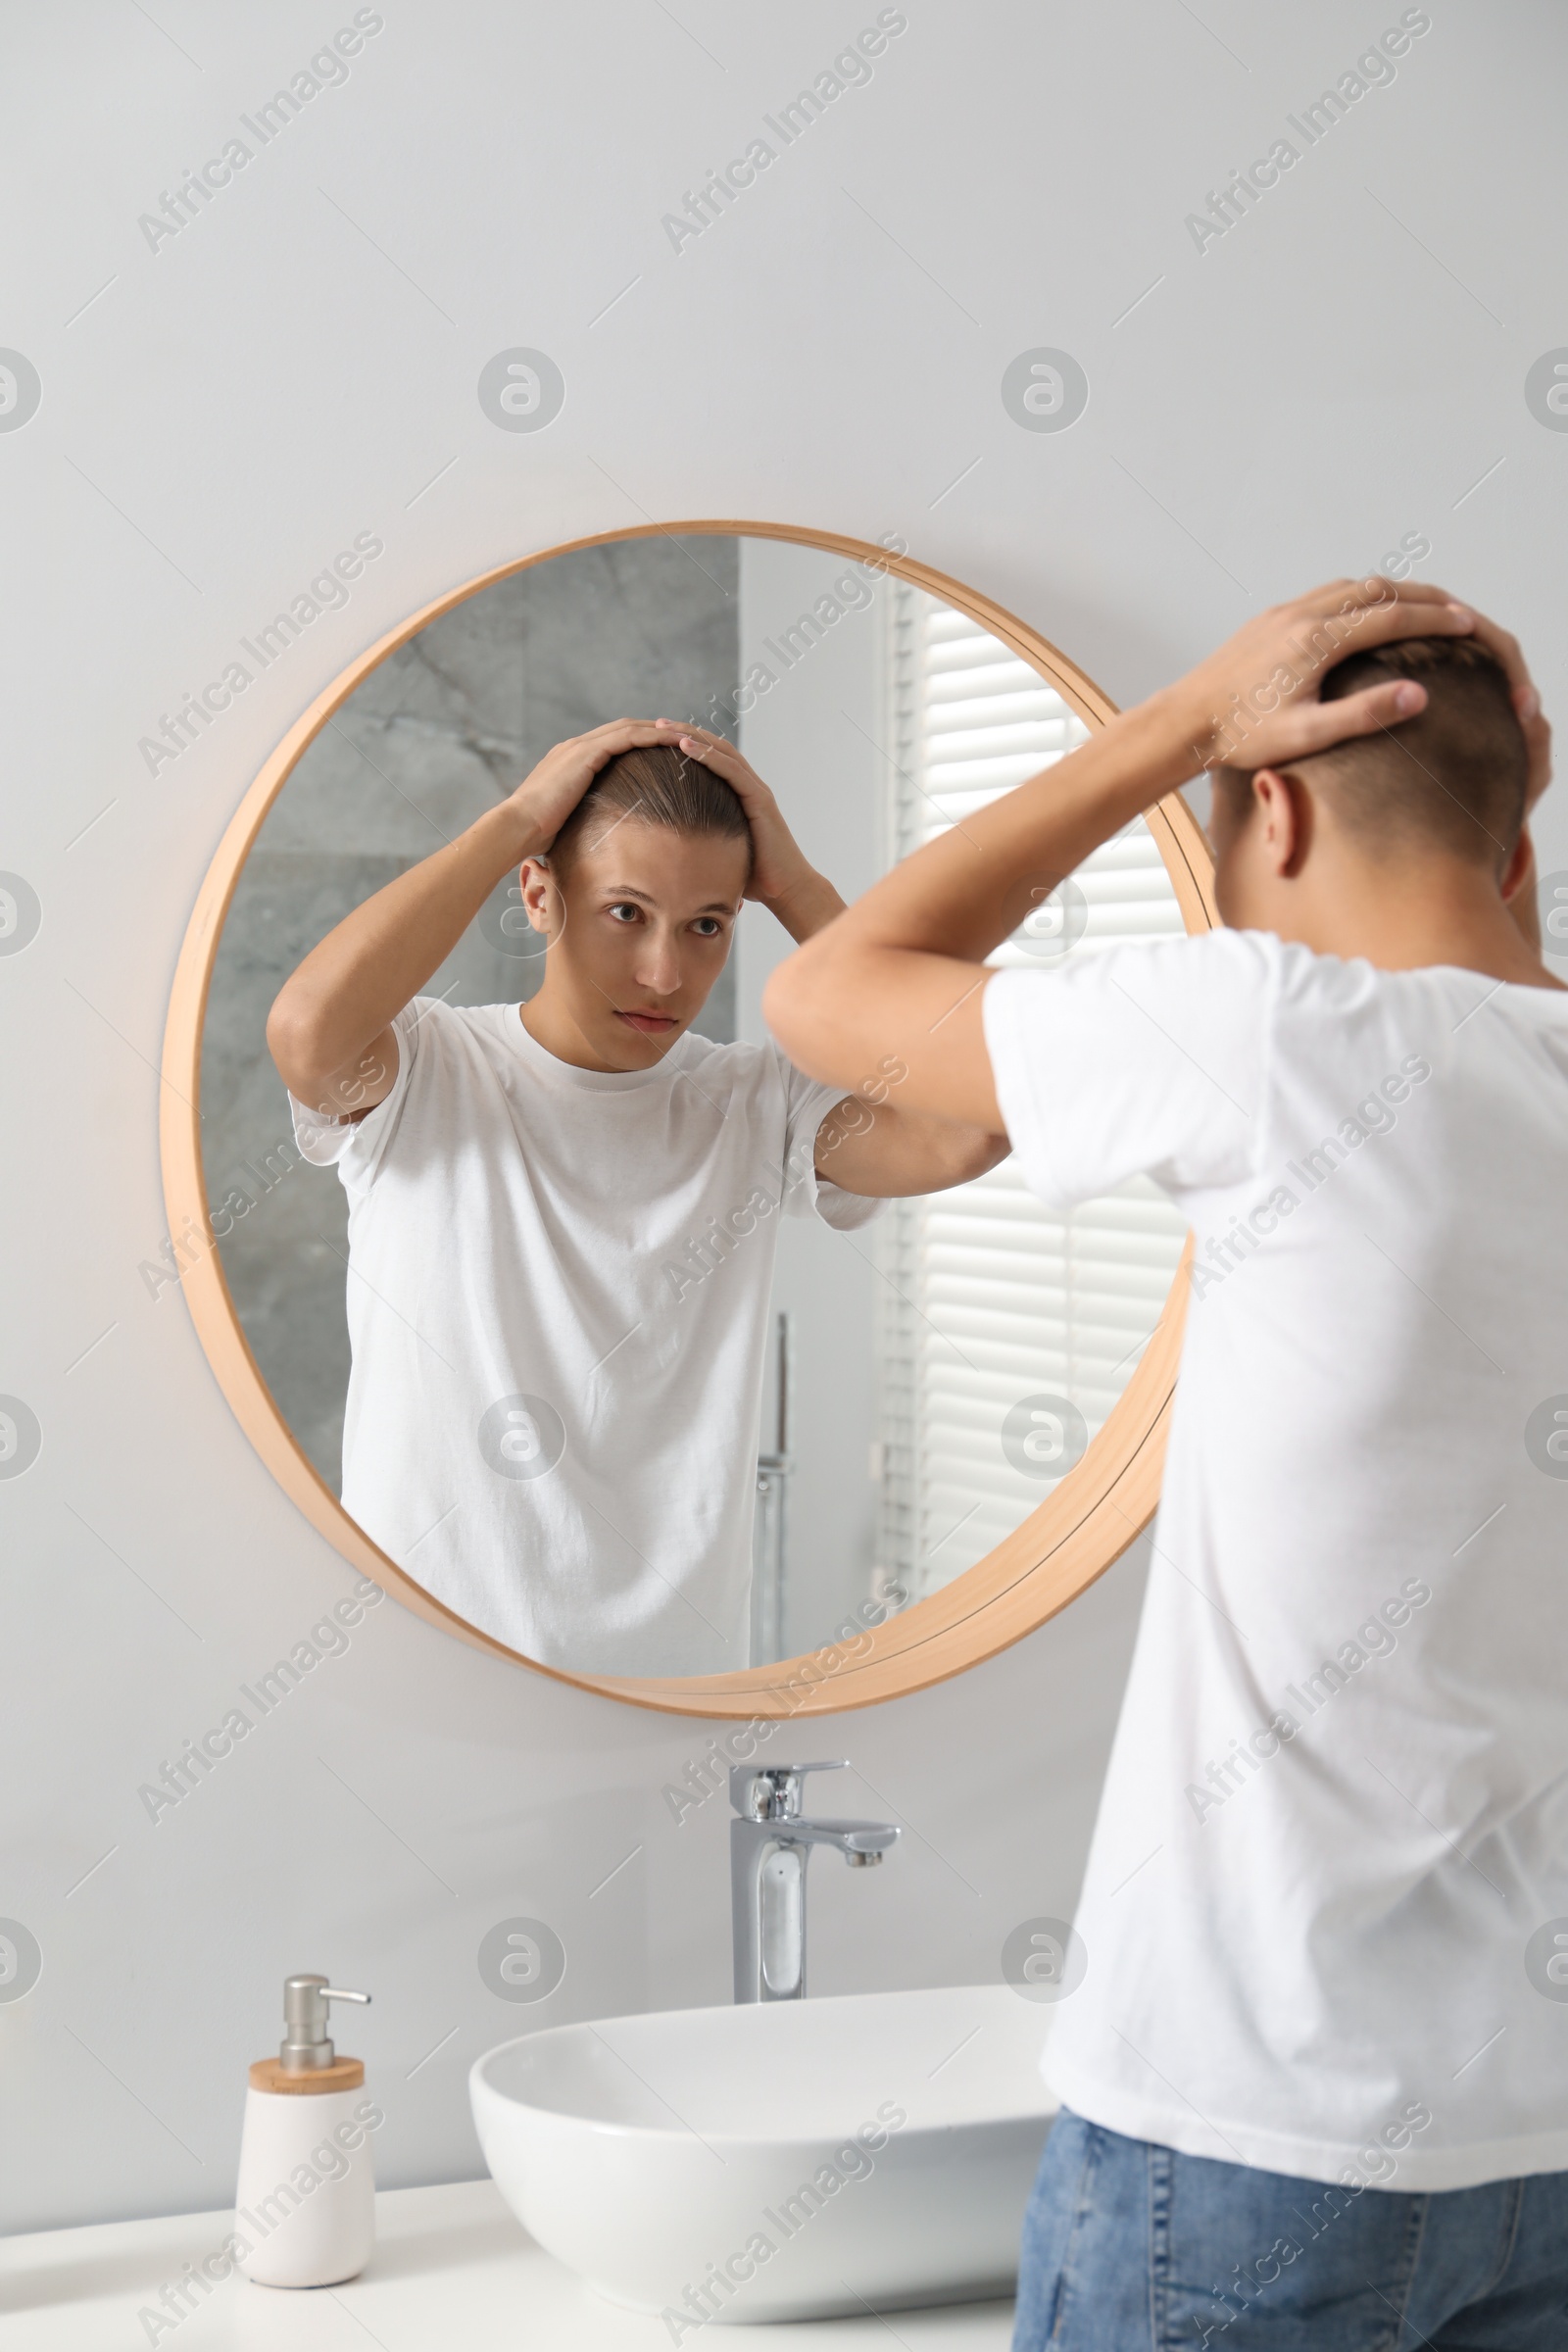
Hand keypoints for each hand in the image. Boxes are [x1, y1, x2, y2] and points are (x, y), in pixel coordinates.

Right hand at [503, 719, 685, 851]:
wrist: (518, 827)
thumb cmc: (537, 835)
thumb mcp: (566, 822)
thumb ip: (582, 818)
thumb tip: (596, 838)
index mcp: (570, 761)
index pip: (611, 743)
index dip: (638, 742)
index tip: (662, 749)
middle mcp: (575, 748)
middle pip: (624, 728)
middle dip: (654, 730)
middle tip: (682, 736)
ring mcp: (580, 748)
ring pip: (629, 728)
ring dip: (659, 730)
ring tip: (686, 735)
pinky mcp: (586, 754)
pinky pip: (628, 737)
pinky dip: (652, 737)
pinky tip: (673, 742)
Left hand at [654, 720, 842, 932]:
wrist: (786, 891)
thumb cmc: (753, 877)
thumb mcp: (718, 853)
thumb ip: (699, 842)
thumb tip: (666, 850)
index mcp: (739, 795)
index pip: (710, 760)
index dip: (684, 746)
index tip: (656, 739)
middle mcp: (748, 786)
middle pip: (714, 748)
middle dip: (684, 733)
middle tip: (655, 723)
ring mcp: (755, 791)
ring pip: (721, 752)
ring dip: (692, 736)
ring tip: (665, 727)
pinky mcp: (759, 800)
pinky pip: (731, 770)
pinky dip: (707, 755)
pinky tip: (685, 746)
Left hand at [1169, 577, 1544, 791]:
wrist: (1184, 722)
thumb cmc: (1241, 736)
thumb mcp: (1308, 734)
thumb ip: (1364, 714)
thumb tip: (1419, 694)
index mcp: (1317, 641)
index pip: (1393, 617)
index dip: (1436, 619)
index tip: (1469, 624)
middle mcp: (1302, 616)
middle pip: (1378, 590)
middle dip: (1422, 597)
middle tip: (1456, 610)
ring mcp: (1283, 614)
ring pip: (1350, 587)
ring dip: (1390, 592)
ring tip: (1420, 608)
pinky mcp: (1269, 620)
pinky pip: (1325, 594)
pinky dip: (1358, 596)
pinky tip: (1365, 614)